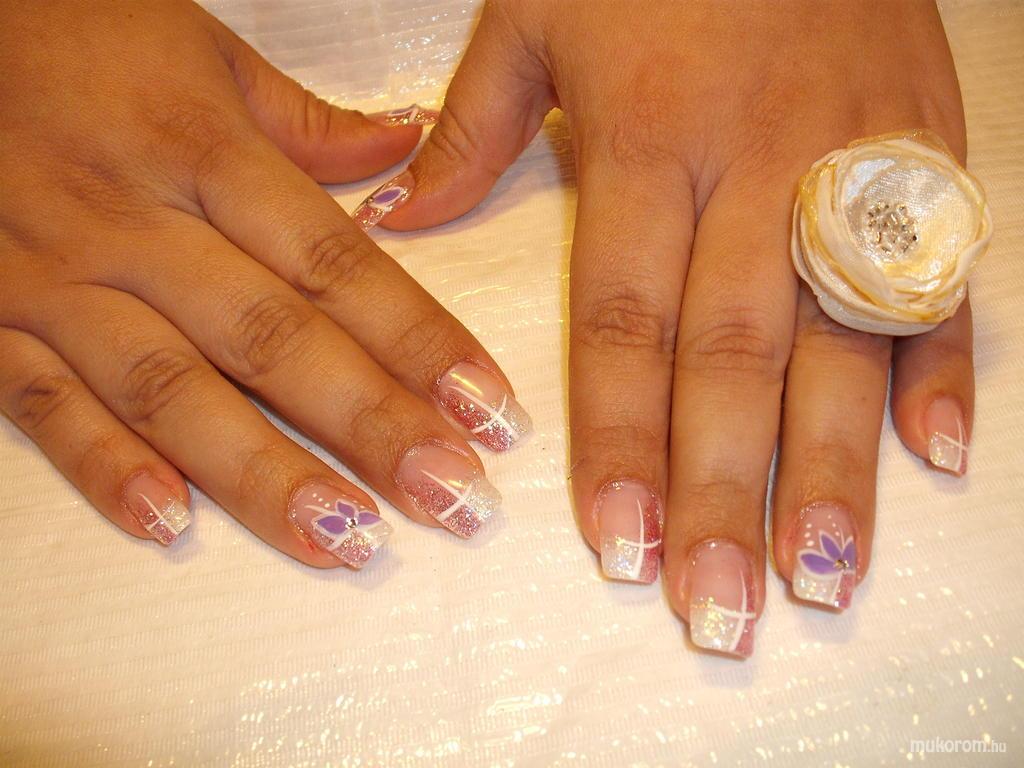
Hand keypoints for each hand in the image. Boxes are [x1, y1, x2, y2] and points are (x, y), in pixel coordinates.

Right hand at [0, 0, 530, 565]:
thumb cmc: (75, 39)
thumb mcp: (204, 55)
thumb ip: (309, 121)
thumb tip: (408, 145)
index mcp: (203, 150)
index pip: (335, 264)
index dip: (418, 341)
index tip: (486, 407)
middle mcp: (136, 223)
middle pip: (271, 340)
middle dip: (368, 425)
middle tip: (450, 495)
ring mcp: (57, 280)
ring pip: (171, 390)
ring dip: (262, 474)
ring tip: (347, 540)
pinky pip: (45, 406)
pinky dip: (106, 468)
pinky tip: (173, 526)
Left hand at [363, 0, 972, 652]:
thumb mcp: (539, 4)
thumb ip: (470, 125)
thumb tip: (393, 219)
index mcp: (647, 140)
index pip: (627, 325)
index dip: (621, 442)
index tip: (615, 543)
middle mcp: (753, 170)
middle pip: (735, 361)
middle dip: (726, 494)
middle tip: (719, 609)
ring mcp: (852, 165)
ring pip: (841, 340)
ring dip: (837, 466)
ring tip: (823, 574)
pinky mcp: (929, 150)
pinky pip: (939, 272)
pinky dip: (942, 364)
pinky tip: (937, 456)